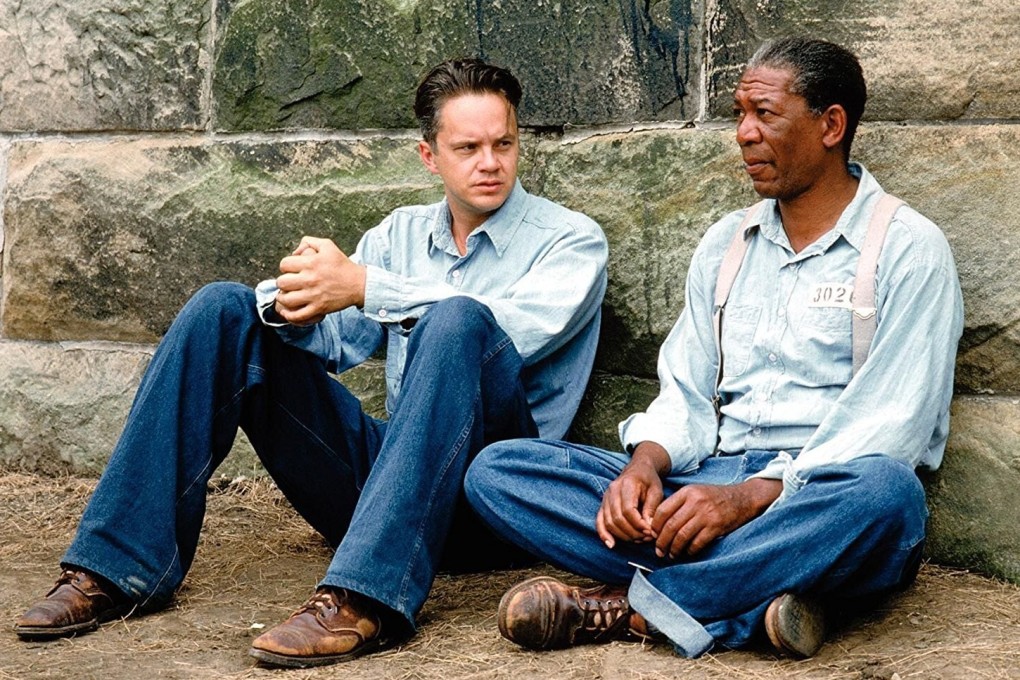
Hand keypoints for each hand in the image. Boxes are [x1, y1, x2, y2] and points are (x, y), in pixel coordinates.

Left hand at [273, 237, 366, 325]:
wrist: (359, 284)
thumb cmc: (342, 265)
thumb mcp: (328, 245)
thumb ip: (309, 241)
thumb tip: (294, 252)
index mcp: (311, 263)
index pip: (284, 264)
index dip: (285, 266)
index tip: (291, 270)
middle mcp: (310, 279)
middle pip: (282, 282)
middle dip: (282, 282)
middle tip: (288, 283)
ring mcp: (314, 295)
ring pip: (286, 299)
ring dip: (283, 298)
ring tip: (286, 296)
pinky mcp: (319, 308)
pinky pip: (298, 315)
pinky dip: (290, 315)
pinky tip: (288, 311)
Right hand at [595, 442, 670, 548]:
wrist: (638, 469)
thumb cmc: (648, 480)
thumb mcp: (656, 491)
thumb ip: (652, 509)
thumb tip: (649, 529)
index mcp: (627, 484)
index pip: (628, 510)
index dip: (639, 525)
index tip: (650, 532)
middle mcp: (612, 490)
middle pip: (617, 518)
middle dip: (632, 533)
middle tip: (646, 538)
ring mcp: (605, 497)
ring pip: (609, 522)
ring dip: (623, 536)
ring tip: (638, 539)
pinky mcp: (602, 504)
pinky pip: (599, 521)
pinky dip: (603, 534)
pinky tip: (611, 544)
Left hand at [651, 478, 780, 558]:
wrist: (743, 498)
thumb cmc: (715, 497)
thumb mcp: (695, 492)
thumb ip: (678, 503)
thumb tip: (658, 524)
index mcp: (687, 492)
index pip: (662, 511)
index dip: (655, 527)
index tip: (653, 536)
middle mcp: (695, 502)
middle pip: (670, 526)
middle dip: (662, 542)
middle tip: (659, 551)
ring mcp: (706, 514)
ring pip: (682, 536)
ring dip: (674, 549)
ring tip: (672, 554)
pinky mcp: (716, 527)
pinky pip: (697, 543)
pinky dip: (690, 551)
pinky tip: (688, 553)